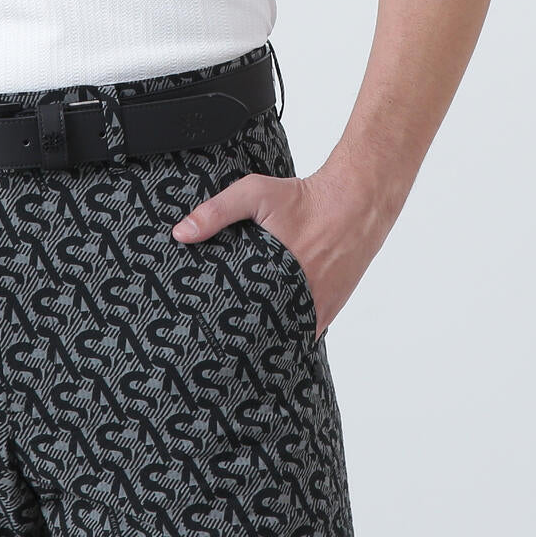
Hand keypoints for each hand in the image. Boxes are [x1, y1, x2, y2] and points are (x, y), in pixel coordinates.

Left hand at [169, 170, 385, 342]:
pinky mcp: (330, 310)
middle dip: (242, 337)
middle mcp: (300, 301)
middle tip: (218, 343)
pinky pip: (304, 330)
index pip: (244, 318)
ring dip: (266, 337)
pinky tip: (271, 328)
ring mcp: (317, 309)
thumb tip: (181, 234)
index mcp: (276, 278)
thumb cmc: (303, 199)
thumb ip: (216, 212)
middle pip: (264, 332)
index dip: (225, 328)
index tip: (206, 332)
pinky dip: (289, 331)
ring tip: (241, 342)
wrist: (354, 203)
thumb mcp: (254, 193)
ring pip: (285, 336)